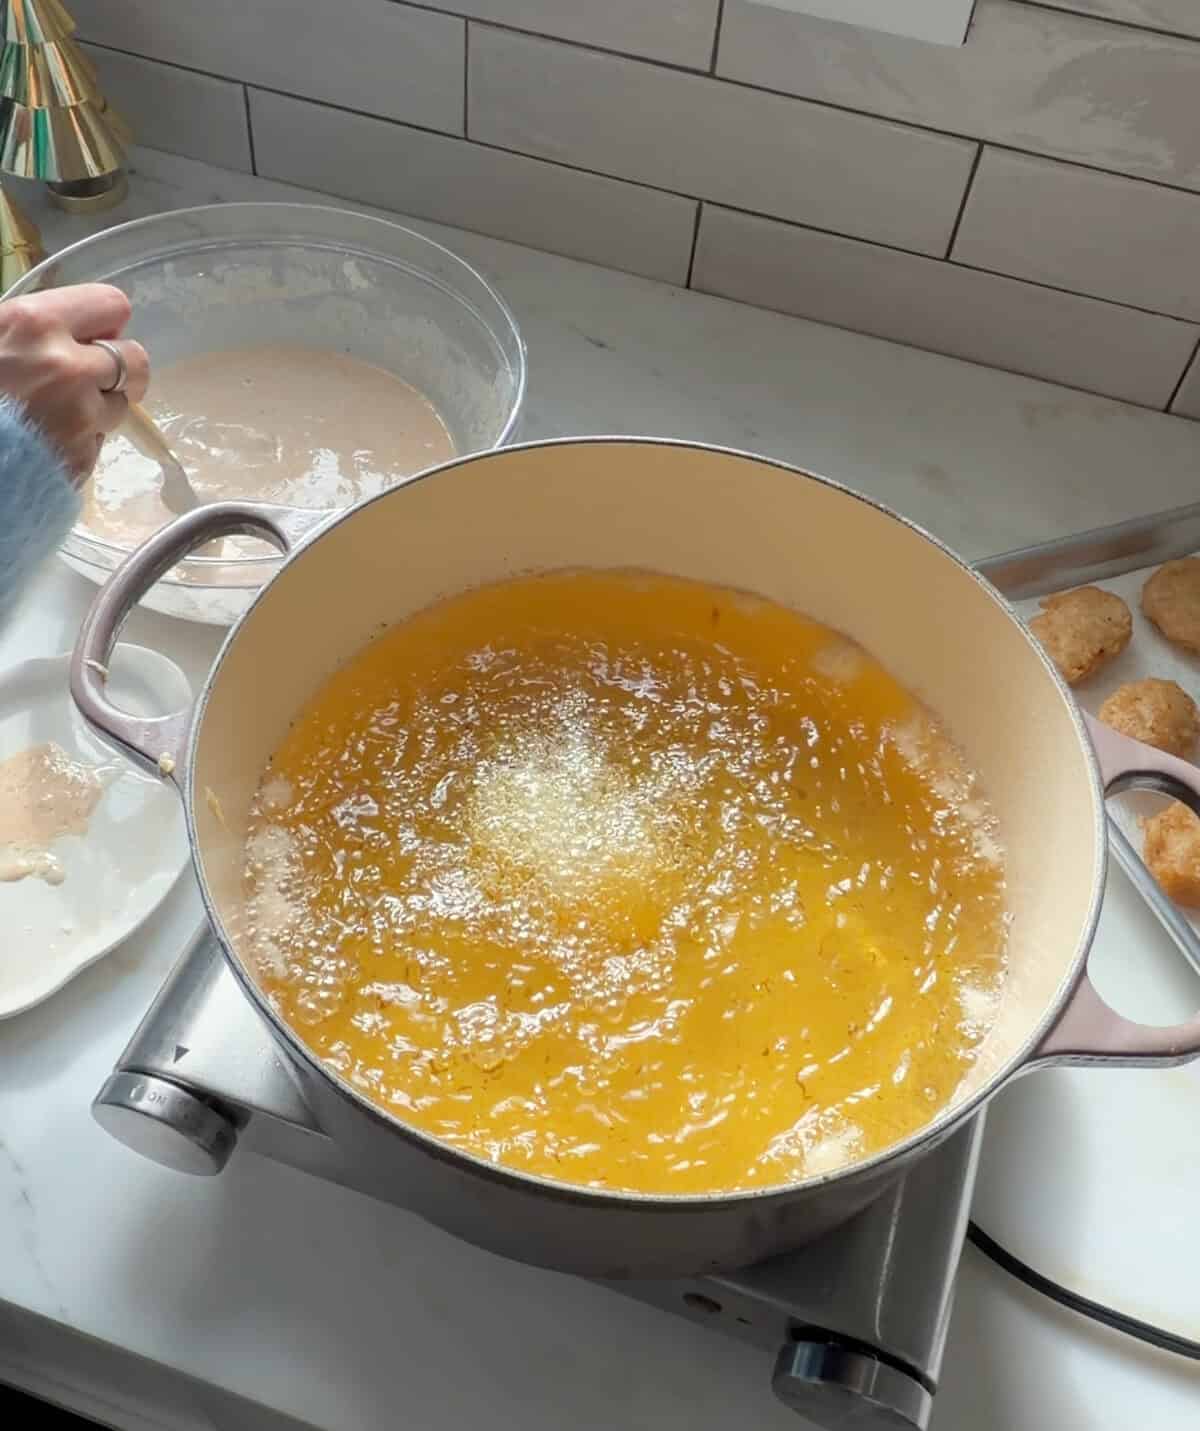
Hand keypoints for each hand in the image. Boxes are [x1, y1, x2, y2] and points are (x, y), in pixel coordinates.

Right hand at [0, 283, 148, 483]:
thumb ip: (33, 328)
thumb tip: (83, 329)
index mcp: (35, 324)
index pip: (111, 304)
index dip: (104, 322)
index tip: (90, 335)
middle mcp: (68, 367)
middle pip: (136, 359)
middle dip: (119, 368)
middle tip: (93, 378)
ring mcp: (79, 417)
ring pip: (120, 405)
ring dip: (98, 408)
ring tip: (56, 413)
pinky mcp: (81, 460)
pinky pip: (97, 443)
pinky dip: (79, 441)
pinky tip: (45, 443)